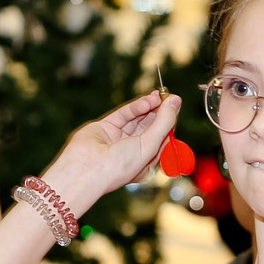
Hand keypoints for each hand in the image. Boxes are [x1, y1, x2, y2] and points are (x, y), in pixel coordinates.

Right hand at [41, 89, 181, 213]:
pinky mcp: (105, 127)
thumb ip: (164, 122)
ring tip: (158, 94)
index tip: (176, 104)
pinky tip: (146, 101)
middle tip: (169, 95)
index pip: (162, 138)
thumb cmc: (120, 166)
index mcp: (145, 161)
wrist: (87, 169)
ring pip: (137, 119)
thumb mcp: (150, 145)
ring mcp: (118, 138)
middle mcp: (132, 150)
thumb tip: (176, 101)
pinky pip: (124, 116)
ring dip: (148, 107)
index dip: (169, 121)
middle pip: (150, 127)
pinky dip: (135, 108)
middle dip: (160, 111)